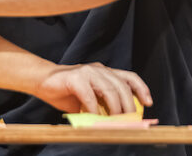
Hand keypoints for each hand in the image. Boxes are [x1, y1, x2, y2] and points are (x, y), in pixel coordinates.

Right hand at [34, 62, 151, 114]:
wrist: (42, 81)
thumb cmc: (67, 92)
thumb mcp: (90, 99)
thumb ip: (102, 105)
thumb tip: (118, 122)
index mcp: (105, 72)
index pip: (129, 77)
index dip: (141, 89)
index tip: (149, 103)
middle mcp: (99, 69)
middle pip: (121, 85)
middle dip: (129, 105)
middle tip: (130, 120)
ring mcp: (87, 72)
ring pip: (109, 89)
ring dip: (115, 108)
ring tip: (115, 122)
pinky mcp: (75, 77)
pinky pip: (89, 95)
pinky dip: (94, 109)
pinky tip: (94, 118)